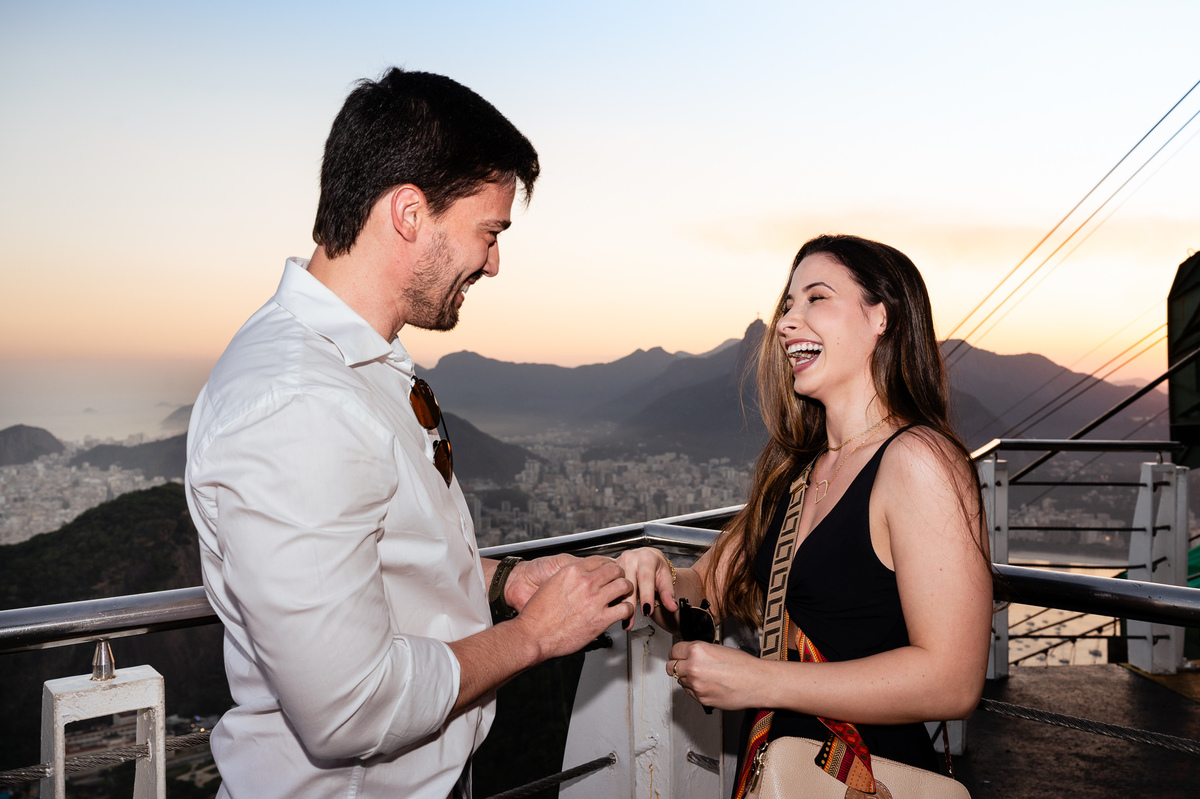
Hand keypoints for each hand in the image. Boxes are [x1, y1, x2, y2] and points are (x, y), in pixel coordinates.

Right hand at [513, 556, 633, 659]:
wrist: (534, 635)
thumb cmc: (538, 614)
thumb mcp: (551, 584)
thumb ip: (569, 577)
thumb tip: (581, 577)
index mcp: (572, 571)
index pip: (600, 560)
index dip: (608, 566)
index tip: (610, 572)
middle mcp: (585, 582)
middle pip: (615, 570)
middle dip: (619, 576)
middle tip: (619, 582)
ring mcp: (595, 600)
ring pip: (624, 586)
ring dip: (626, 590)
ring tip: (624, 596)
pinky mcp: (601, 619)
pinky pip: (625, 608)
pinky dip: (627, 609)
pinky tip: (622, 612)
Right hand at [615, 547, 677, 618]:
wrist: (647, 556)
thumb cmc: (656, 567)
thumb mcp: (666, 577)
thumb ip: (668, 593)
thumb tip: (673, 607)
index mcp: (646, 557)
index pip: (646, 579)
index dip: (646, 597)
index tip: (647, 611)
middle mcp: (630, 557)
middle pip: (628, 585)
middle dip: (630, 605)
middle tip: (630, 623)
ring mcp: (618, 562)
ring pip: (616, 587)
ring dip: (619, 604)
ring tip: (623, 620)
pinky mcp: (609, 569)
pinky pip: (609, 586)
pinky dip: (613, 599)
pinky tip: (615, 610)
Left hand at [667, 640, 760, 710]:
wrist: (758, 683)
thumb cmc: (744, 665)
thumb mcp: (718, 648)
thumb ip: (699, 651)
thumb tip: (689, 654)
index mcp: (697, 651)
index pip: (674, 650)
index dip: (677, 652)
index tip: (679, 654)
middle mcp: (693, 667)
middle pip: (671, 667)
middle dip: (678, 665)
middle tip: (686, 665)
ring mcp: (696, 685)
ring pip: (680, 680)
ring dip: (687, 678)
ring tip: (704, 675)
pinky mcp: (701, 699)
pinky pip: (690, 693)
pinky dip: (695, 689)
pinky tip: (708, 684)